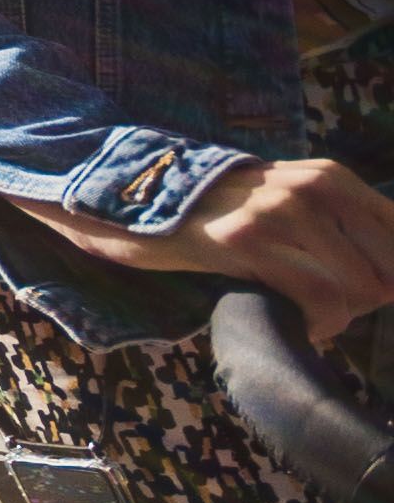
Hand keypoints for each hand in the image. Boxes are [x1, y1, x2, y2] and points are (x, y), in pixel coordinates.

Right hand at [17, 156, 393, 343]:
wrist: (133, 200)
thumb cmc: (215, 215)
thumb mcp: (287, 204)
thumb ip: (339, 227)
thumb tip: (386, 279)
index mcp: (331, 178)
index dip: (389, 275)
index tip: (360, 294)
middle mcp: (314, 188)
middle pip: (389, 269)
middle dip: (366, 299)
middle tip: (325, 305)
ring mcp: (280, 212)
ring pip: (361, 286)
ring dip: (340, 315)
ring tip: (305, 313)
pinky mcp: (248, 242)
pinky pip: (321, 296)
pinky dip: (321, 322)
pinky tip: (300, 324)